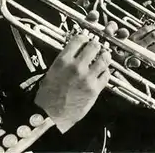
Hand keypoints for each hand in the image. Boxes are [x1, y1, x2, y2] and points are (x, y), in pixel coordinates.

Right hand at [34, 12, 120, 132]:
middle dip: (96, 45)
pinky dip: (106, 72)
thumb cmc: (48, 97)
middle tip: (96, 47)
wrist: (50, 116)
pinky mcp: (95, 89)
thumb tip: (74, 53)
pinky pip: (107, 75)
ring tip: (104, 57)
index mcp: (63, 61)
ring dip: (105, 57)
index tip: (86, 39)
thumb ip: (64, 61)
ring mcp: (87, 78)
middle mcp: (76, 67)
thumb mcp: (51, 72)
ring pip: (104, 59)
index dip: (84, 38)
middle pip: (94, 46)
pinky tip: (102, 72)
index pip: (78, 39)